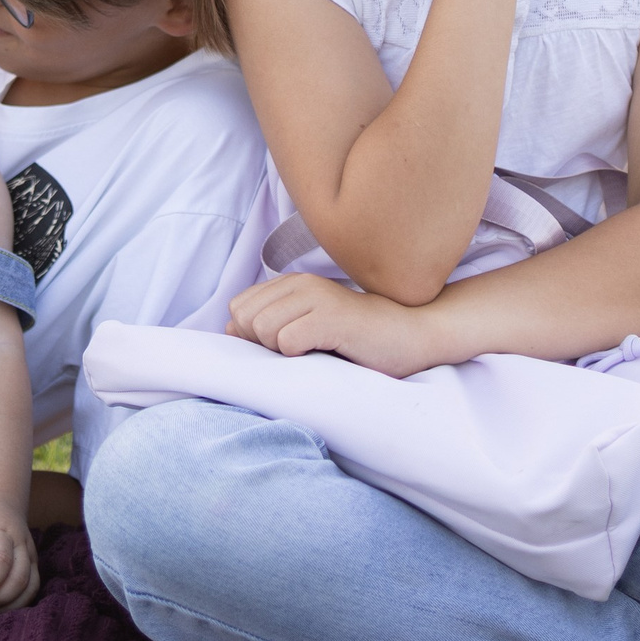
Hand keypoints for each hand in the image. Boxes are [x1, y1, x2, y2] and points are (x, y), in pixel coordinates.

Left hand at [0, 495, 39, 607]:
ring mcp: (30, 554)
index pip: (1, 560)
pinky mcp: (33, 563)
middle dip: (0, 597)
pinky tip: (3, 607)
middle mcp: (20, 544)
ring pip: (30, 585)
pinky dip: (21, 602)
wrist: (1, 501)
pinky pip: (33, 587)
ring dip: (12, 603)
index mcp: (0, 533)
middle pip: (19, 577)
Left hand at [226, 272, 449, 379]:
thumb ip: (268, 325)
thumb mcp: (307, 331)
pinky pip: (287, 341)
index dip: (251, 335)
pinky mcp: (331, 317)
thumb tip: (229, 327)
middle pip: (245, 320)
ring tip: (314, 352)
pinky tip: (325, 353)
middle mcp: (301, 284)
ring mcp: (317, 298)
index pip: (238, 308)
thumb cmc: (357, 341)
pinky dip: (299, 356)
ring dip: (282, 352)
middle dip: (263, 345)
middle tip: (299, 352)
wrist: (410, 337)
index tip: (284, 346)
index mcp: (292, 284)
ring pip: (263, 330)